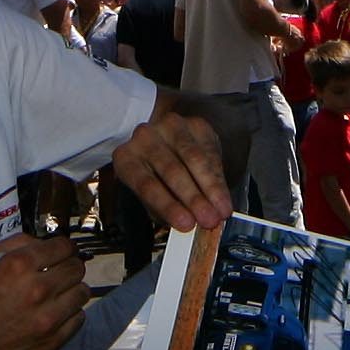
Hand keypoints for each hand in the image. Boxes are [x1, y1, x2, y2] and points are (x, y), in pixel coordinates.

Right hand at [0, 233, 90, 349]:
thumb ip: (13, 245)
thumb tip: (40, 243)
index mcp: (18, 266)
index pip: (62, 247)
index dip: (64, 247)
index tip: (63, 251)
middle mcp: (38, 289)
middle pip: (76, 268)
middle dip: (69, 265)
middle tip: (61, 271)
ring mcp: (47, 317)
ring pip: (82, 292)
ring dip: (73, 289)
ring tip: (60, 293)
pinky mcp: (52, 340)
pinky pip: (79, 319)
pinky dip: (71, 313)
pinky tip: (57, 313)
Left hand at [115, 108, 230, 230]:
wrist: (172, 149)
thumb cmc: (158, 181)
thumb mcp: (154, 200)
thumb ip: (168, 211)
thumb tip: (191, 225)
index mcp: (126, 158)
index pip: (145, 184)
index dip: (167, 205)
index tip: (186, 224)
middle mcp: (144, 137)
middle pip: (171, 169)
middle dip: (193, 197)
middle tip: (209, 220)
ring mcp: (170, 126)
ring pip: (193, 158)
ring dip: (210, 187)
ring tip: (221, 211)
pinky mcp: (195, 124)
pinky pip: (209, 151)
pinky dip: (218, 176)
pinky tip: (223, 196)